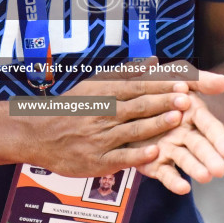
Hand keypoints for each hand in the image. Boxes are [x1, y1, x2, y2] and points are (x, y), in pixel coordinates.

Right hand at [15, 71, 199, 178]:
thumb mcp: (94, 85)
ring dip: (155, 125)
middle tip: (186, 99)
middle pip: (138, 107)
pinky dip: (138, 155)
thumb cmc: (70, 108)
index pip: (137, 88)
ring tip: (176, 119)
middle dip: (163, 102)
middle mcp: (103, 114)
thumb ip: (126, 74)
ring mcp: (100, 138)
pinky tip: (154, 152)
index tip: (182, 84)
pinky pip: (120, 157)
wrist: (37, 134)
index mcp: (103, 94)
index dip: (160, 86)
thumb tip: (154, 61)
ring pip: (132, 130)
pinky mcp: (97, 161)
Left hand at [130, 62, 223, 194]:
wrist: (135, 102)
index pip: (210, 127)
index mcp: (194, 114)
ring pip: (185, 160)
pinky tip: (183, 189)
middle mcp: (185, 134)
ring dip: (195, 169)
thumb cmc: (162, 88)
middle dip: (210, 157)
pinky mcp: (155, 162)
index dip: (219, 139)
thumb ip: (201, 80)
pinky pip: (165, 172)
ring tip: (205, 178)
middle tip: (220, 170)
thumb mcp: (180, 76)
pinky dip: (174, 181)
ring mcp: (171, 148)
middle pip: (200, 146)